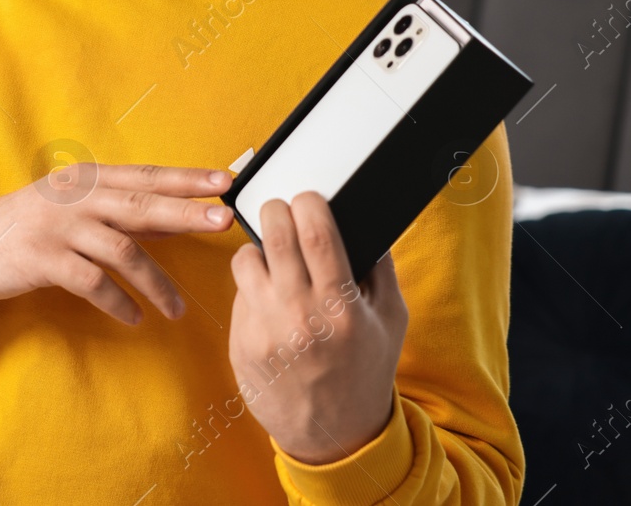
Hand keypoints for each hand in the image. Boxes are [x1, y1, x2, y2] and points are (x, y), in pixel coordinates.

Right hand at [0, 163, 233, 324]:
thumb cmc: (28, 225)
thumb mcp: (73, 207)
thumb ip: (121, 212)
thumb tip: (176, 217)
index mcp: (86, 178)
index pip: (145, 176)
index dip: (185, 178)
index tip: (225, 182)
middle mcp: (75, 197)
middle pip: (140, 204)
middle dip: (185, 212)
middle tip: (223, 220)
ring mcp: (58, 227)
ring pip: (121, 250)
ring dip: (156, 283)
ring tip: (176, 309)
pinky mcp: (43, 258)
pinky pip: (92, 282)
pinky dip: (118, 302)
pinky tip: (134, 317)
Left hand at [227, 193, 407, 464]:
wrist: (334, 433)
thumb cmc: (365, 370)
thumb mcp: (391, 320)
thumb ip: (379, 269)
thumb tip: (362, 222)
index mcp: (342, 307)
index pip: (317, 233)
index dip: (308, 203)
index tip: (308, 198)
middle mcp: (300, 316)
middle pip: (274, 234)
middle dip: (275, 210)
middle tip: (281, 210)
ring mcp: (266, 329)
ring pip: (245, 258)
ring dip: (258, 249)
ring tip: (275, 259)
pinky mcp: (241, 341)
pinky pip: (239, 292)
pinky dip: (252, 285)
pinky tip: (270, 297)